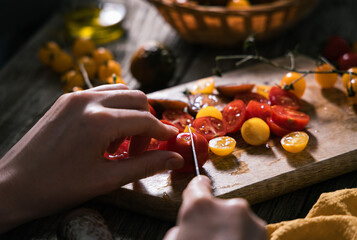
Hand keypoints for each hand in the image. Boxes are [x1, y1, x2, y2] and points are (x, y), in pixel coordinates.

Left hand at [0, 84, 182, 232]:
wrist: (13, 185)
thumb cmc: (58, 187)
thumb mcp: (107, 179)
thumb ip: (146, 165)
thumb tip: (176, 159)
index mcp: (99, 121)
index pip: (145, 119)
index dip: (162, 131)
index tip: (171, 140)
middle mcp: (88, 101)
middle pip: (137, 98)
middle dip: (147, 122)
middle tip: (141, 148)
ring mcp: (74, 97)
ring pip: (120, 91)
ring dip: (130, 112)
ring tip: (120, 142)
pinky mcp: (65, 99)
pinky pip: (101, 94)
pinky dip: (113, 107)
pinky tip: (105, 132)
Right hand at [164, 176, 266, 239]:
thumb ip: (181, 227)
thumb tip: (187, 228)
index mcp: (201, 207)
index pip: (198, 186)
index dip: (197, 187)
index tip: (200, 184)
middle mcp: (229, 208)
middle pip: (220, 207)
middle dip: (215, 219)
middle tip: (208, 237)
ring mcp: (251, 221)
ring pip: (238, 221)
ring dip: (232, 230)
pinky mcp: (264, 234)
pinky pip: (250, 232)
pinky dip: (244, 238)